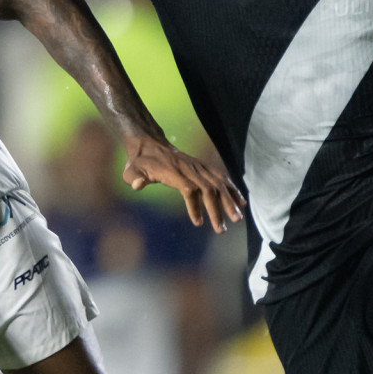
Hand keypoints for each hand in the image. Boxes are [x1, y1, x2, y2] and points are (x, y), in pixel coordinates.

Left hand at [121, 136, 244, 232]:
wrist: (150, 143)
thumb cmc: (140, 162)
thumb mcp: (131, 170)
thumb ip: (134, 178)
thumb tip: (138, 184)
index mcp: (174, 172)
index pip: (189, 189)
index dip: (195, 206)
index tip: (197, 223)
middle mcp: (190, 168)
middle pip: (208, 189)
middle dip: (217, 210)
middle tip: (221, 230)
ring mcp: (199, 167)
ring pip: (218, 184)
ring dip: (229, 202)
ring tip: (237, 219)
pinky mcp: (203, 167)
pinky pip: (221, 177)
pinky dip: (232, 189)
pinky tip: (241, 202)